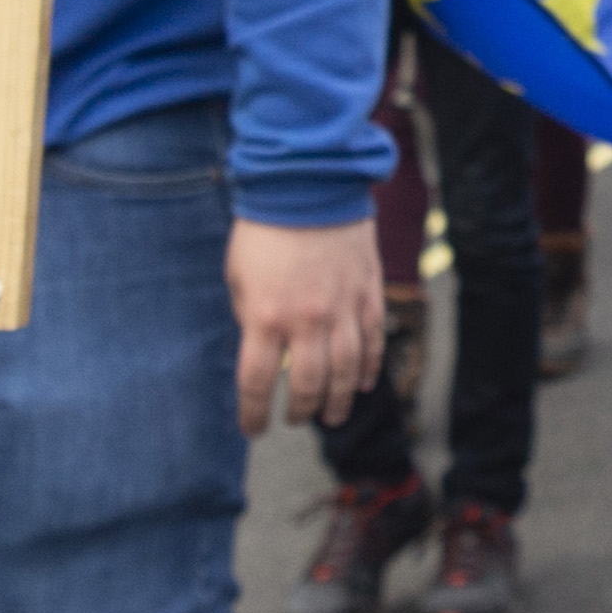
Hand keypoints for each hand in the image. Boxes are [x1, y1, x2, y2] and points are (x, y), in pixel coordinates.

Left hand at [229, 215, 384, 432]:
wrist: (308, 183)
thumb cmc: (264, 229)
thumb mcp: (238, 277)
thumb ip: (250, 316)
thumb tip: (265, 347)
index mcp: (265, 317)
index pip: (256, 384)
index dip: (254, 414)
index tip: (253, 429)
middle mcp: (306, 320)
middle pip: (307, 385)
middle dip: (299, 411)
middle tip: (295, 420)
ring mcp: (342, 308)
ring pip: (346, 371)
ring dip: (340, 400)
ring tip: (333, 415)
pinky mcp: (368, 292)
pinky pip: (372, 340)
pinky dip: (370, 367)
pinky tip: (365, 382)